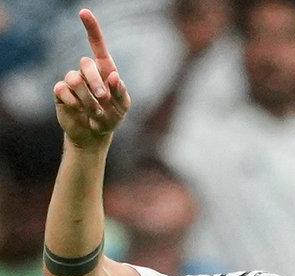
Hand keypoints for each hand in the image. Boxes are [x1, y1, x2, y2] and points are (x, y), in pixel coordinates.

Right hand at [53, 9, 130, 149]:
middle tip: (104, 99)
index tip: (84, 12)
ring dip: (87, 98)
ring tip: (95, 111)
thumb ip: (121, 92)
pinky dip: (75, 103)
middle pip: (85, 63)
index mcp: (105, 70)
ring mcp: (73, 81)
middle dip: (96, 83)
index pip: (97, 45)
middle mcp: (87, 72)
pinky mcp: (61, 92)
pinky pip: (63, 89)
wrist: (95, 133)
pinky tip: (80, 110)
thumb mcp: (123, 107)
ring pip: (74, 78)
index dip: (91, 28)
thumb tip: (114, 76)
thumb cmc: (112, 117)